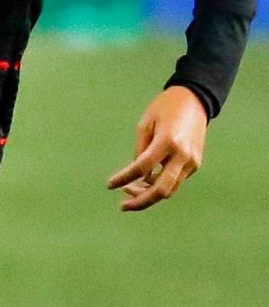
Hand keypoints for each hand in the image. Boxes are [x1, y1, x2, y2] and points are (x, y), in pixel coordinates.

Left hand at [106, 86, 207, 211]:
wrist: (196, 101)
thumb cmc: (165, 108)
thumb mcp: (145, 124)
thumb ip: (140, 150)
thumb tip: (136, 175)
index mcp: (167, 142)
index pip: (142, 168)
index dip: (124, 178)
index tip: (109, 185)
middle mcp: (183, 155)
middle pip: (161, 189)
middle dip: (141, 202)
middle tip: (122, 206)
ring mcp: (192, 162)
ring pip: (170, 189)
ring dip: (149, 195)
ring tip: (129, 193)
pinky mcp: (195, 164)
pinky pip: (175, 181)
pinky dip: (159, 185)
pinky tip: (144, 183)